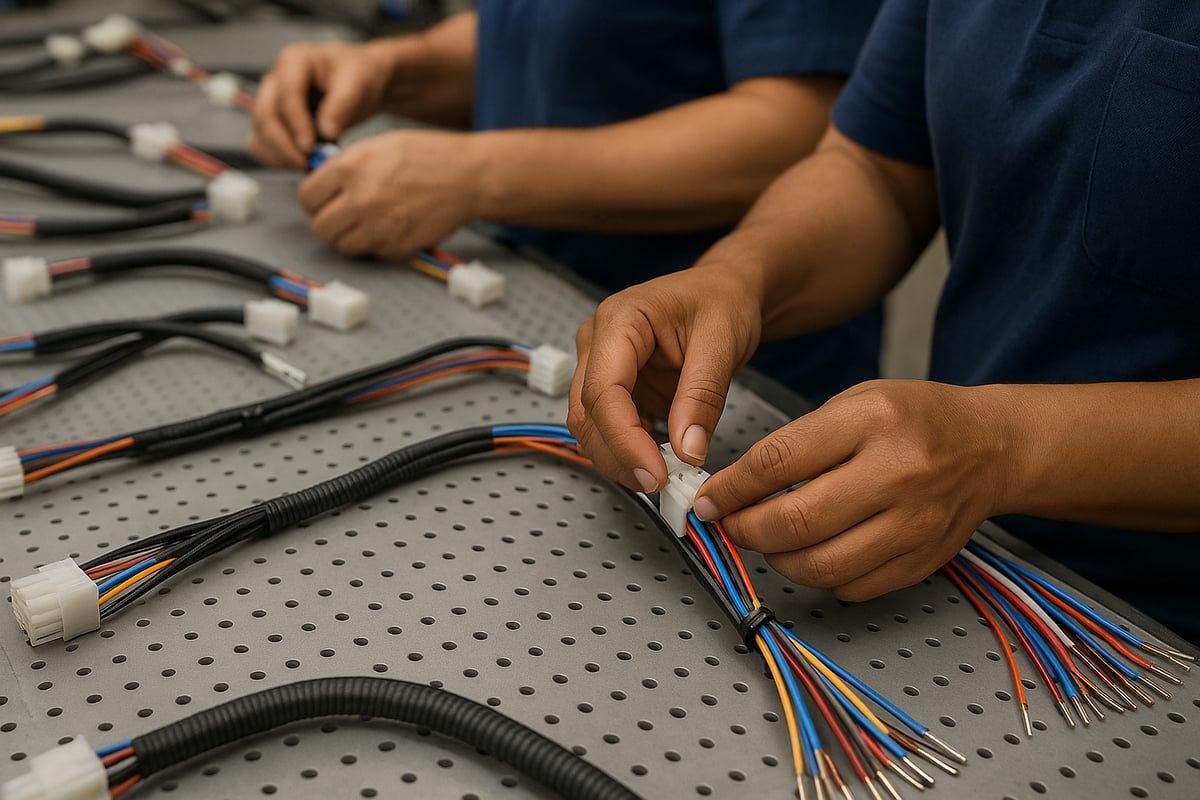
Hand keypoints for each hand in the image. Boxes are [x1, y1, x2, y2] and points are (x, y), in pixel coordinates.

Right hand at [250, 41, 397, 168]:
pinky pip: (261, 144)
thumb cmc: (357, 74)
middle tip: (307, 163)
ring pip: (259, 132)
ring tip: (307, 166)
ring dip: (279, 155)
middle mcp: (275, 80)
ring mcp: (270, 101)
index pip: (286, 94)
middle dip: (284, 145)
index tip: (310, 146)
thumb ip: (342, 104)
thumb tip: (326, 131)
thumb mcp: (357, 82)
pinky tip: (299, 165)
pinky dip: (276, 159)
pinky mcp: (272, 122)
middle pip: (265, 115)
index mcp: (294, 61)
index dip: (296, 123)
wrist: (358, 83)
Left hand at [296, 129, 479, 258]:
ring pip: (343, 245)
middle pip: (320, 227)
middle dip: (329, 220)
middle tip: (344, 213)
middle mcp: (361, 199)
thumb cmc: (430, 156)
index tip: (324, 199)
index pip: (307, 197)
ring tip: (367, 221)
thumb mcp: (379, 146)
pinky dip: (377, 244)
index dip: (315, 198)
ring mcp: (379, 227)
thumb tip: (324, 184)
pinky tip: (391, 226)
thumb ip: (347, 166)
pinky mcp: (397, 246)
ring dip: (351, 236)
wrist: (467, 176)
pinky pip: (372, 253)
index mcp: (351, 168)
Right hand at [567, 265, 763, 492]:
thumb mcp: (723, 342)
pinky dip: (630, 452)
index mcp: (619, 320)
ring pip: (590, 427)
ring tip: (666, 472)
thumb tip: (688, 451)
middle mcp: (598, 342)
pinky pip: (608, 429)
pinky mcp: (615, 388)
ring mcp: (600, 366)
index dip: (624, 439)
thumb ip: (702, 398)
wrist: (725, 292)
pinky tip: (660, 457)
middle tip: (664, 483)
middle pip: (587, 414)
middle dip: (620, 456)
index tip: (655, 472)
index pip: (603, 390)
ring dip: (621, 458)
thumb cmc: (722, 301)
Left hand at [693, 380, 1008, 600]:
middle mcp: (897, 472)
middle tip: (729, 525)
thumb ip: (795, 444)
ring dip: (777, 560)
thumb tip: (733, 489)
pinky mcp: (924, 560)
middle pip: (797, 521)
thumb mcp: (852, 403)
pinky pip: (853, 587)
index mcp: (870, 421)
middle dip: (746, 530)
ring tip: (768, 541)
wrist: (991, 447)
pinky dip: (820, 578)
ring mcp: (915, 522)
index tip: (708, 500)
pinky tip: (814, 554)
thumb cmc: (914, 418)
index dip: (730, 489)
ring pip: (822, 565)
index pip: (778, 463)